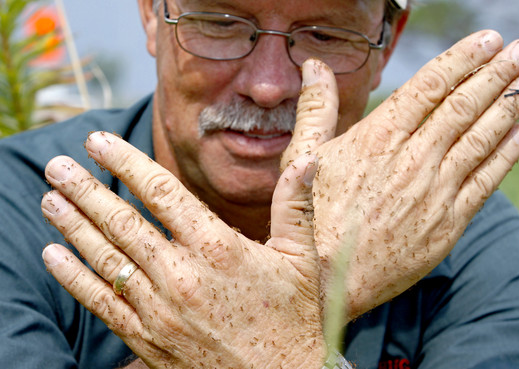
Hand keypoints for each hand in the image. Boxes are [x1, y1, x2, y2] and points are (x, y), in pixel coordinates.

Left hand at [41, 133, 324, 368]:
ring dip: (73, 225)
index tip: (99, 143)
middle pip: (123, 222)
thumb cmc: (294, 319)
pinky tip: (53, 255)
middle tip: (58, 165)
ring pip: (106, 258)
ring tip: (50, 198)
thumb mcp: (301, 258)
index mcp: (219, 247)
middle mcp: (182, 274)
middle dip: (86, 189)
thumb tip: (308, 160)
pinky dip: (74, 277)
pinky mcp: (149, 338)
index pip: (162, 193)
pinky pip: (102, 304)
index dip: (126, 163)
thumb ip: (295, 205)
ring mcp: (160, 309)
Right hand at [283, 31, 518, 319]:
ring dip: (509, 106)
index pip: (430, 87)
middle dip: (497, 74)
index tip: (487, 41)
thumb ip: (316, 107)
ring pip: (481, 139)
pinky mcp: (447, 224)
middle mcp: (412, 160)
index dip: (462, 60)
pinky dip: (505, 154)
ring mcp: (434, 193)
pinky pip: (485, 182)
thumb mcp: (303, 155)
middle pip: (464, 106)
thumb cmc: (309, 215)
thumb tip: (314, 65)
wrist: (323, 280)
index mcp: (377, 138)